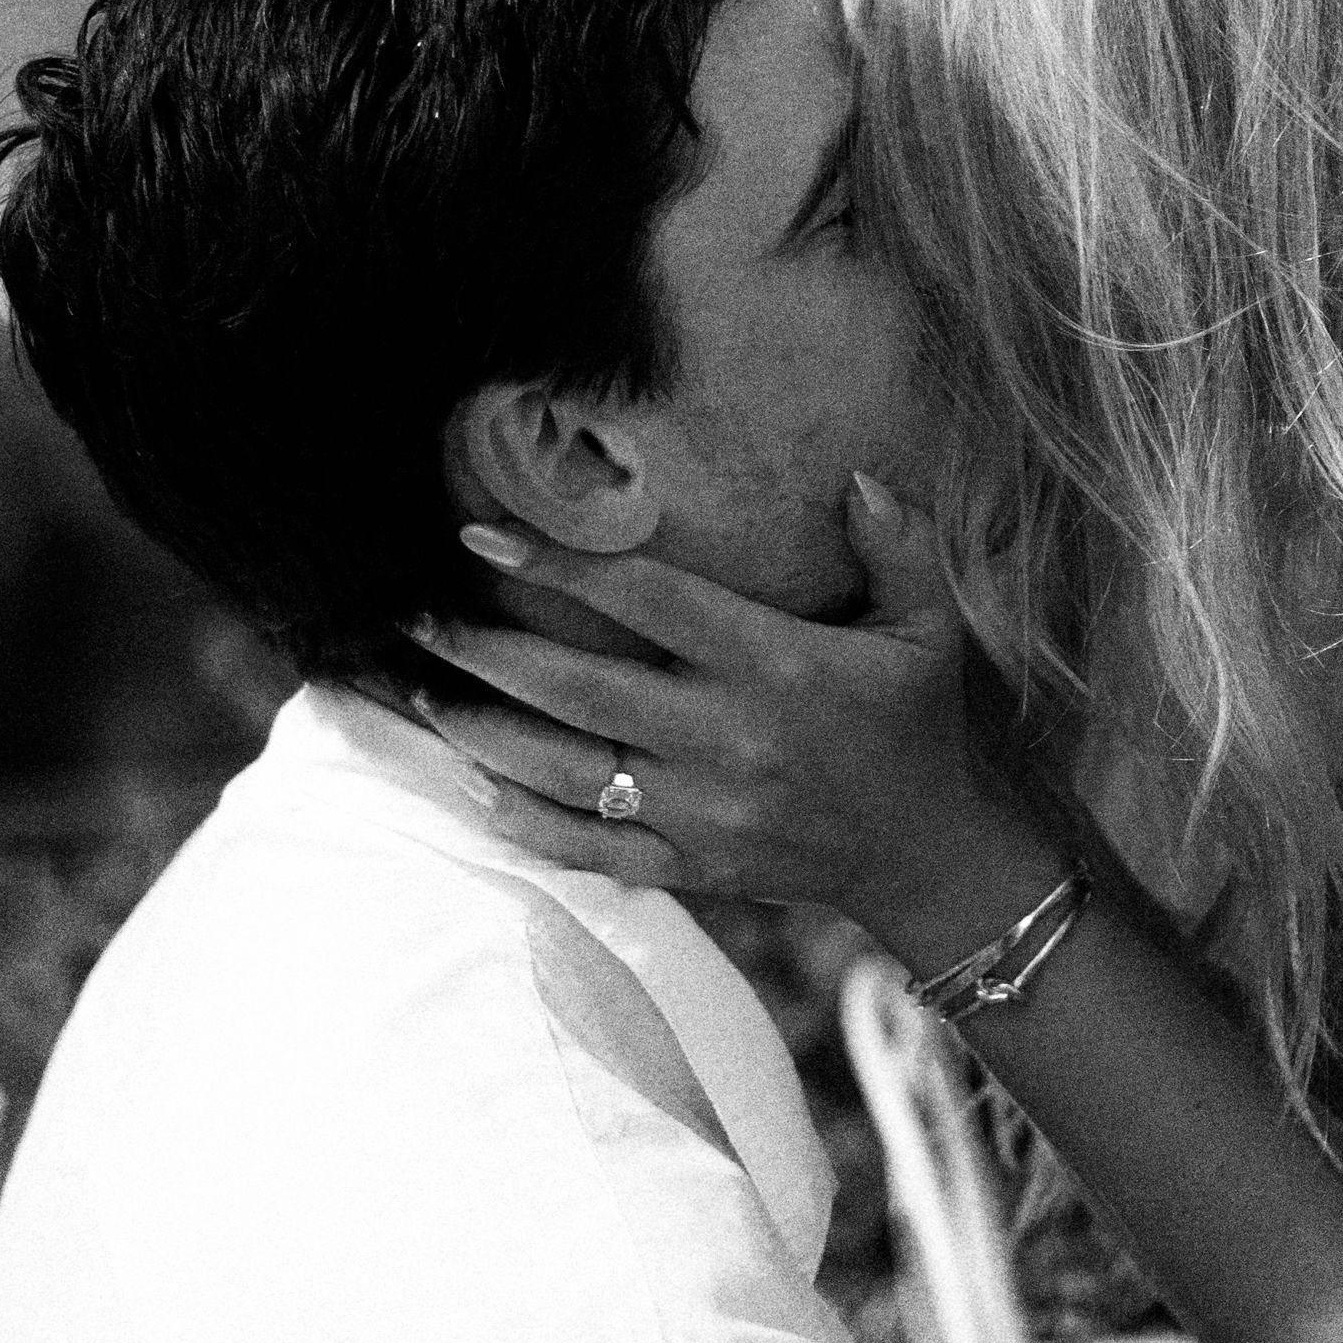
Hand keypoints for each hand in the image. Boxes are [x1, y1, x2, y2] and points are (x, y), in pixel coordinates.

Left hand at [408, 476, 1058, 962]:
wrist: (930, 855)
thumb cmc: (917, 724)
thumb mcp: (930, 627)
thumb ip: (898, 545)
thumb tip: (854, 477)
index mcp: (775, 666)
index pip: (648, 603)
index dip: (560, 565)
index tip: (481, 534)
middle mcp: (728, 738)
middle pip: (580, 688)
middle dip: (485, 650)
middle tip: (411, 614)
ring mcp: (705, 810)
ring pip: (567, 770)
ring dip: (483, 732)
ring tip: (419, 689)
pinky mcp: (695, 865)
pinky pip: (592, 847)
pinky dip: (527, 822)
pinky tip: (472, 784)